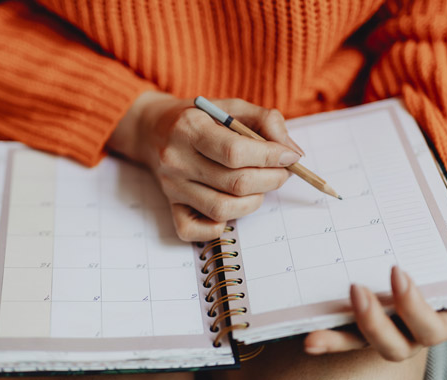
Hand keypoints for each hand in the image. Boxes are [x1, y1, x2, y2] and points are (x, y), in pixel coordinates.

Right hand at [107, 91, 302, 240]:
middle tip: (281, 172)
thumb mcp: (231, 107)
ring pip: (223, 209)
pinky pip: (193, 231)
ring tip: (259, 186)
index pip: (236, 152)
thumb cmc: (200, 118)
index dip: (271, 157)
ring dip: (253, 202)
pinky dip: (217, 227)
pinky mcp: (170, 206)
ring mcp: (172, 186)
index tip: (290, 157)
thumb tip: (293, 153)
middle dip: (271, 180)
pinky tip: (230, 206)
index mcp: (190, 127)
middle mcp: (177, 159)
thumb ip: (266, 121)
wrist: (153, 129)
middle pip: (235, 183)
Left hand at [304, 239, 446, 360]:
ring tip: (315, 332)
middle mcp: (412, 330)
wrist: (430, 248)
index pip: (432, 324)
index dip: (414, 306)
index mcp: (444, 318)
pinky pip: (342, 335)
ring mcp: (384, 328)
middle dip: (375, 322)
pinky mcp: (359, 323)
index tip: (397, 271)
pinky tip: (308, 337)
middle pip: (395, 344)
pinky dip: (326, 338)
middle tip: (356, 289)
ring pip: (363, 344)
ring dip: (341, 338)